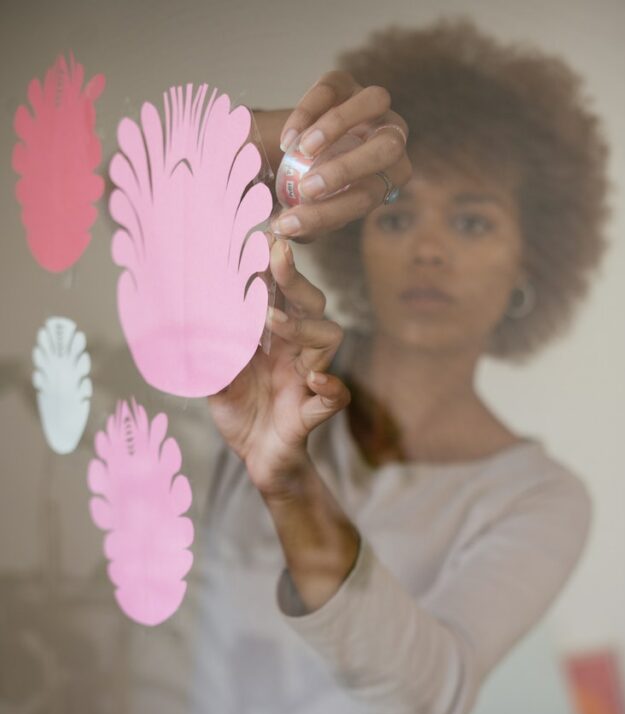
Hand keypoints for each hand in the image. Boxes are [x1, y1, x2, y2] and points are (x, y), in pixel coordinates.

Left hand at [207, 238, 348, 497]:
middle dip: (295, 279)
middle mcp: (296, 351)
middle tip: (276, 255)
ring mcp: (308, 379)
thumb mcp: (213, 376)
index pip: (280, 294)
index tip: (261, 236)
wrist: (258, 461)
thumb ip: (208, 346)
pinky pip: (336, 395)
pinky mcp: (315, 412)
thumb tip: (185, 309)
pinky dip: (330, 386)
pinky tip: (314, 380)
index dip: (274, 267)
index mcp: (273, 338)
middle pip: (312, 303)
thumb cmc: (241, 414)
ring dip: (302, 327)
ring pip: (328, 338)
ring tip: (273, 324)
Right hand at [271, 70, 411, 241]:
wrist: (296, 151)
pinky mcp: (344, 82)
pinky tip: (287, 139)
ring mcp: (371, 106)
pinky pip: (333, 88)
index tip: (290, 223)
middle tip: (305, 187)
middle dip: (346, 170)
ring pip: (375, 101)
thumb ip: (305, 223)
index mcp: (386, 177)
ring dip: (337, 127)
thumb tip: (287, 232)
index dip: (329, 213)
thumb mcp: (309, 209)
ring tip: (301, 151)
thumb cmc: (308, 186)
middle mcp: (389, 138)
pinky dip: (308, 111)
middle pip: (388, 148)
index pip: (367, 195)